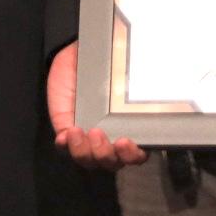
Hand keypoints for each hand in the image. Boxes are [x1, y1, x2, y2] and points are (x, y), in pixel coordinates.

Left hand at [46, 43, 143, 168]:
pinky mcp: (65, 131)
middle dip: (105, 155)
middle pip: (111, 163)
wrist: (79, 53)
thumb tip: (151, 88)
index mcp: (129, 126)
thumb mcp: (123, 74)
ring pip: (88, 160)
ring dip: (84, 151)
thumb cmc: (107, 63)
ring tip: (78, 131)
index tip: (125, 141)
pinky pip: (64, 148)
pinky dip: (65, 145)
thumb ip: (134, 85)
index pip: (136, 153)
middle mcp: (110, 136)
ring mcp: (86, 136)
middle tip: (99, 134)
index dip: (132, 155)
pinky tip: (66, 134)